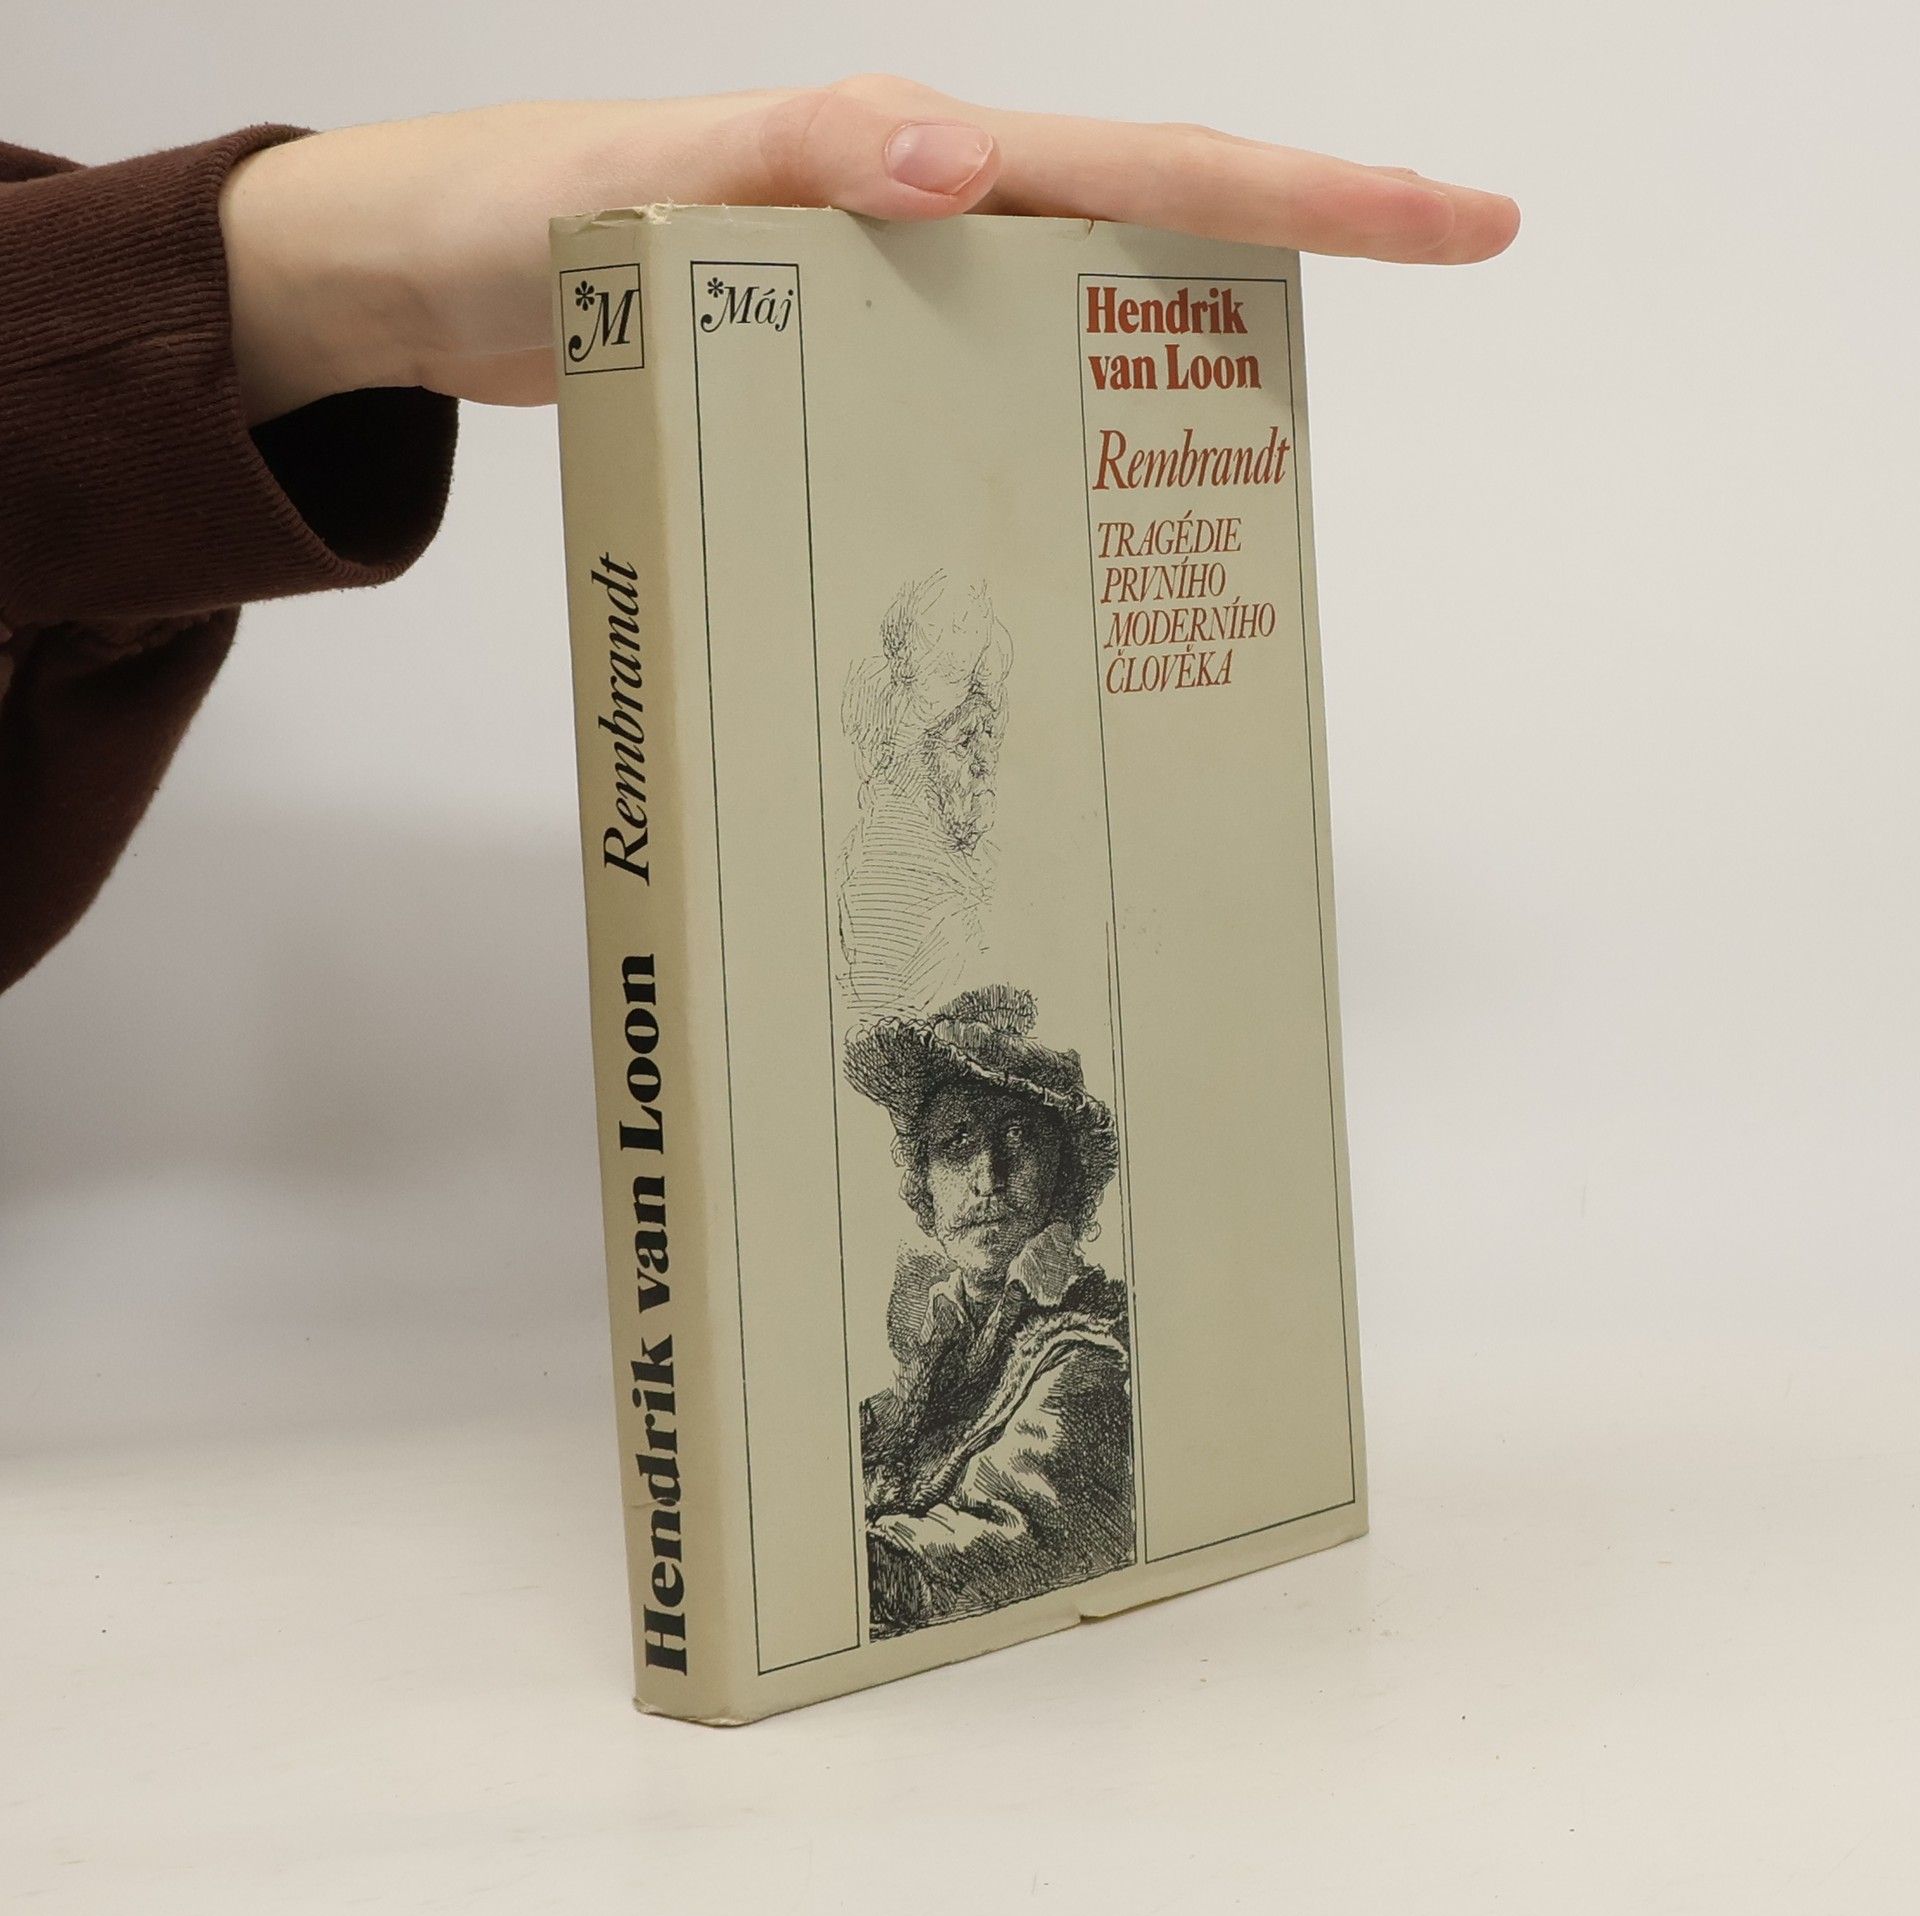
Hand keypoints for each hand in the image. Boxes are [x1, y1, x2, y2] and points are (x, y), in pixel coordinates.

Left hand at [219, 76, 1519, 422]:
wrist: (430, 284)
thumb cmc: (518, 220)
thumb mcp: (639, 185)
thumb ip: (791, 163)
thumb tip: (954, 165)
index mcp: (908, 162)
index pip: (1142, 167)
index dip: (1305, 194)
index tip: (1449, 217)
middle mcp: (926, 224)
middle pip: (1151, 233)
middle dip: (1301, 258)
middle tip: (1439, 278)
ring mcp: (897, 299)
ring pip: (1078, 330)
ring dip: (1179, 382)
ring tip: (1274, 472)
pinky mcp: (851, 367)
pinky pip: (981, 401)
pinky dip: (1047, 452)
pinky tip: (1080, 522)